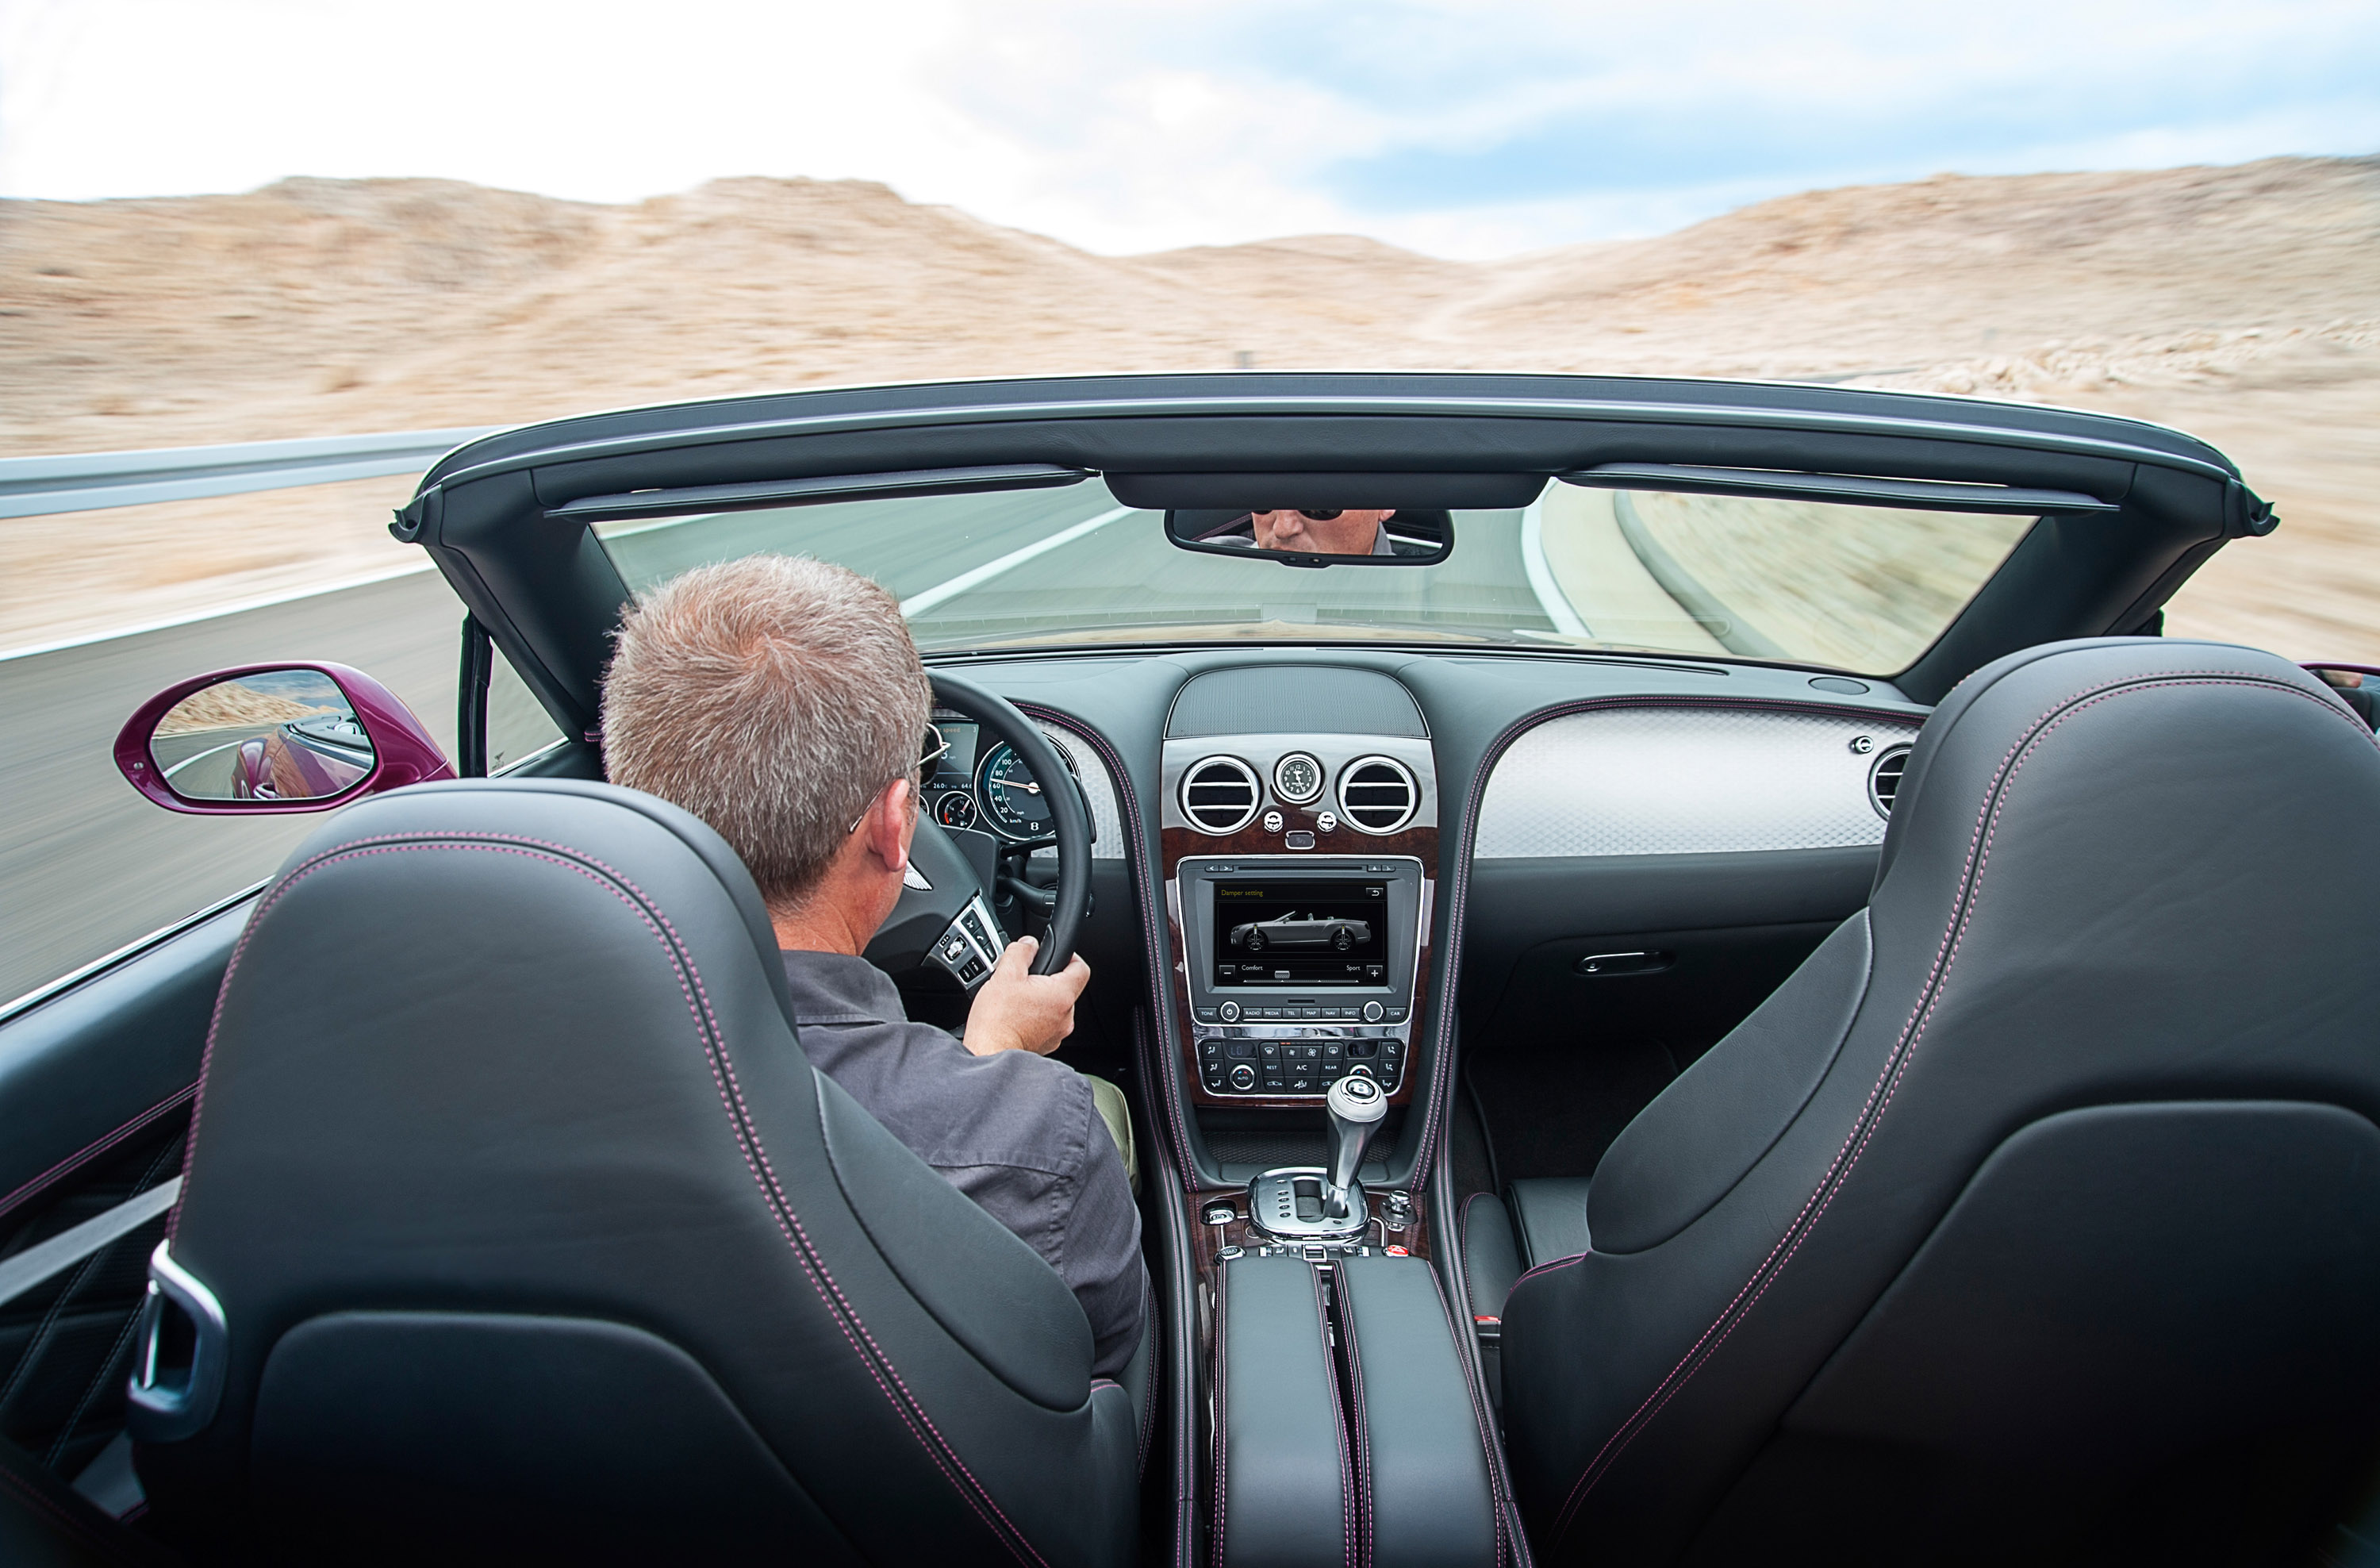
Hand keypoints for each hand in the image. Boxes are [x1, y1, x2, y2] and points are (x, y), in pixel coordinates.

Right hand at [963, 936, 1089, 1055]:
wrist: (989, 1055)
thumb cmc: (997, 1021)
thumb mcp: (1004, 975)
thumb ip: (1020, 952)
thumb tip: (1028, 944)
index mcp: (1061, 995)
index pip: (1081, 968)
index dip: (1070, 957)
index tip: (1057, 954)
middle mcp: (1065, 1016)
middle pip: (1065, 988)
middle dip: (1047, 980)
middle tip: (1025, 979)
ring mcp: (1057, 1033)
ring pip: (1054, 1007)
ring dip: (1040, 1000)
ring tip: (1016, 999)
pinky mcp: (1046, 1044)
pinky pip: (1046, 1024)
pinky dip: (1035, 1018)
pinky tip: (1016, 1016)